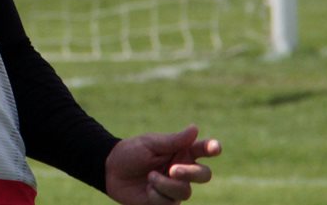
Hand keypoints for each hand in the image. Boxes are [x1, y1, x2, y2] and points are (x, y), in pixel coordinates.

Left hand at [105, 125, 220, 204]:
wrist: (110, 171)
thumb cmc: (131, 152)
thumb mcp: (150, 143)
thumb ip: (174, 140)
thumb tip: (195, 128)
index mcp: (182, 151)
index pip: (203, 149)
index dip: (212, 148)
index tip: (216, 148)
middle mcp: (183, 170)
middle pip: (204, 175)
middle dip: (191, 173)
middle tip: (173, 170)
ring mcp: (176, 188)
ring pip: (185, 191)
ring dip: (166, 184)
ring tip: (150, 177)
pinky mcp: (166, 203)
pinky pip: (170, 203)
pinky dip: (157, 195)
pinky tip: (147, 190)